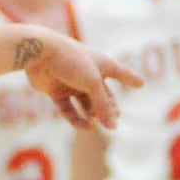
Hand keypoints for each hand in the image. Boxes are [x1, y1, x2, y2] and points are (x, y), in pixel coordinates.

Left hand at [21, 33, 142, 129]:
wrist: (38, 53)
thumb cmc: (70, 61)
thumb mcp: (92, 83)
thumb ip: (103, 106)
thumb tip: (112, 126)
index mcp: (100, 63)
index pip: (120, 71)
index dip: (130, 77)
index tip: (141, 83)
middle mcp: (86, 72)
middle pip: (102, 93)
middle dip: (109, 107)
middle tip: (115, 118)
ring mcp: (70, 82)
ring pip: (86, 103)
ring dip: (93, 113)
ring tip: (98, 123)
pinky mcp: (55, 90)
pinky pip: (68, 108)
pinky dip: (76, 118)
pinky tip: (86, 127)